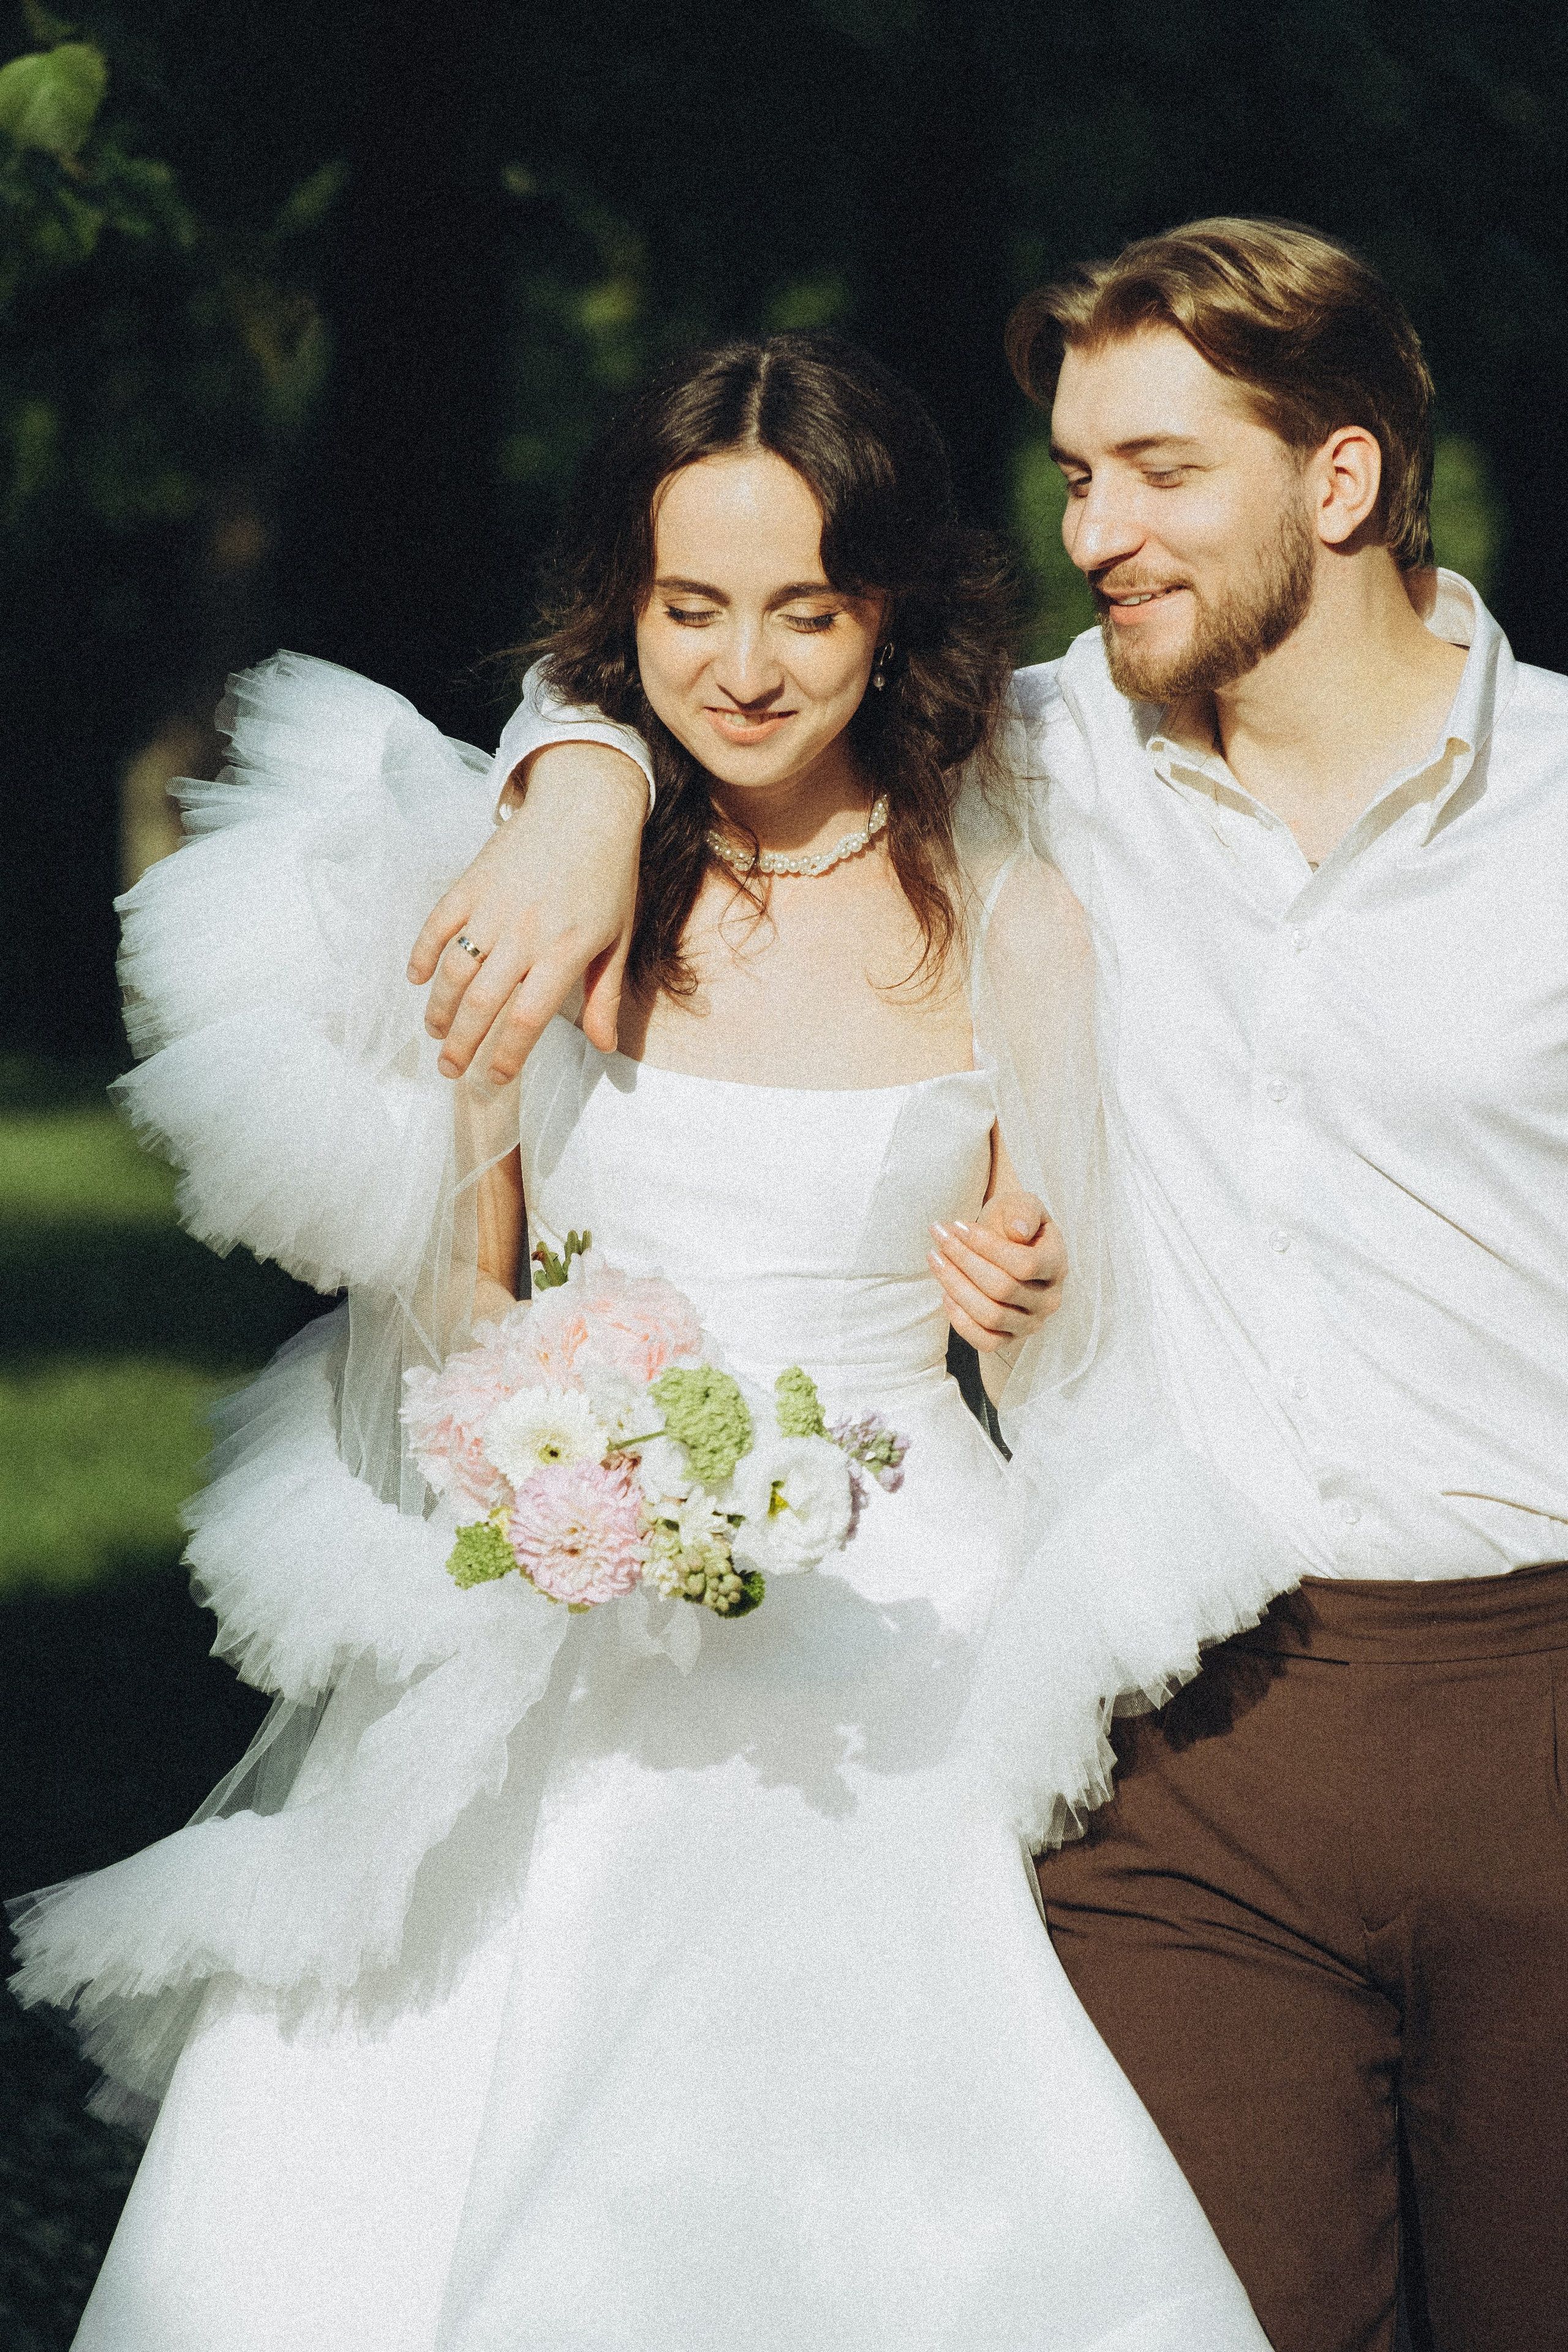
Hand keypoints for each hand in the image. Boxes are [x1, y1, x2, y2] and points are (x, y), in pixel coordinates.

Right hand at [407, 743, 648, 1081]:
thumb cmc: (609, 875)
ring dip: (439, 1008)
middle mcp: (525, 932)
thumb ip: (606, 995)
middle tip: (449, 1070)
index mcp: (565, 949)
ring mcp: (493, 905)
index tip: (493, 1078)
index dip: (507, 1054)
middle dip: (461, 1044)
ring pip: (454, 969)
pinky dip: (423, 954)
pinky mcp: (471, 882)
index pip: (528, 1017)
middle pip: (481, 1002)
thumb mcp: (619, 937)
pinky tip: (418, 980)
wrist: (586, 806)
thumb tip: (605, 1046)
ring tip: (436, 1032)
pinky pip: (437, 925)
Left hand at [928, 1192, 1065, 1354]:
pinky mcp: (1010, 1339)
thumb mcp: (1021, 1204)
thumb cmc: (1012, 1222)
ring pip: (990, 1315)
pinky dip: (961, 1322)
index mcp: (1057, 1265)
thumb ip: (1023, 1211)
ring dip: (955, 1286)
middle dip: (963, 1260)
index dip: (986, 1246)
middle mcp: (1049, 1300)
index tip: (957, 1225)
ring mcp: (1031, 1323)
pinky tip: (945, 1294)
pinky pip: (985, 1341)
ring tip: (936, 1258)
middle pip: (1001, 1289)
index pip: (1023, 1264)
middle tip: (939, 1236)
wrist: (1008, 1243)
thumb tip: (1018, 1232)